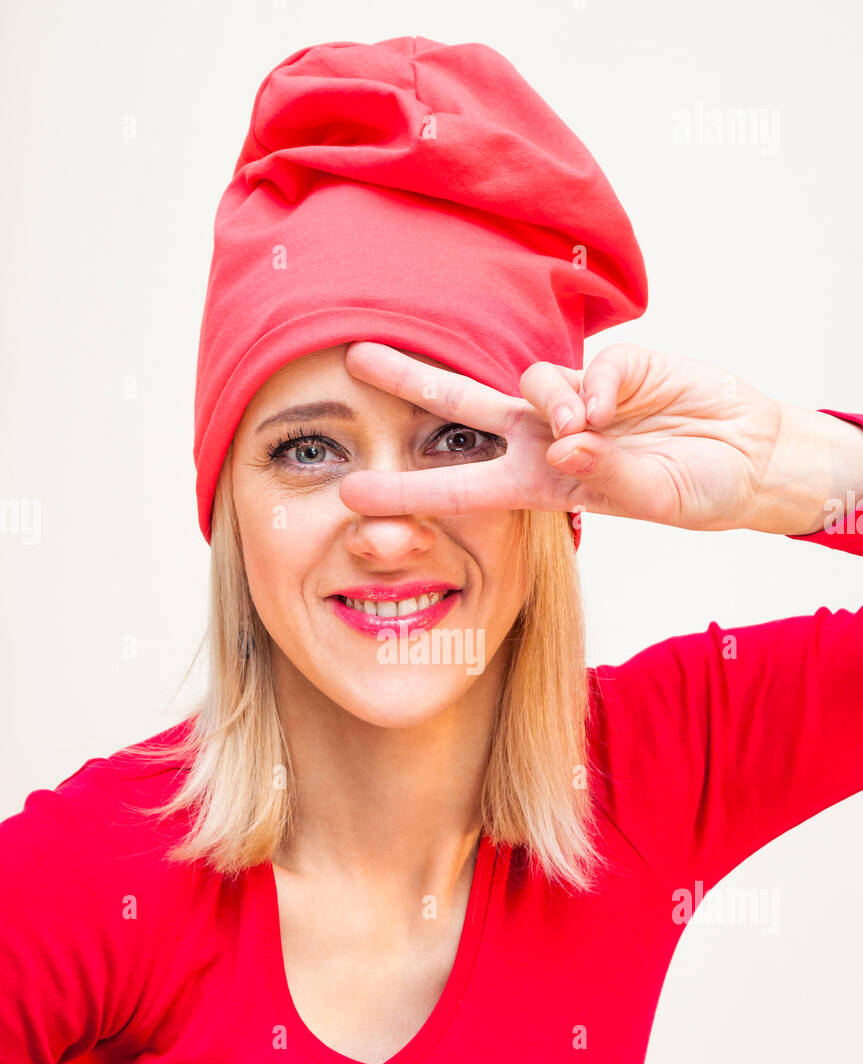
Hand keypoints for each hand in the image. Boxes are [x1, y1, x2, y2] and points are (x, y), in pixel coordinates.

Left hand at [338, 340, 787, 531]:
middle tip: (353, 357)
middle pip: (461, 405)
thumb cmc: (695, 490)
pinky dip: (595, 385)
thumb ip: (607, 473)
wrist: (752, 458)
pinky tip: (615, 404)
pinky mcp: (617, 365)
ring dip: (549, 400)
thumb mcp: (651, 498)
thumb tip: (566, 438)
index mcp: (539, 484)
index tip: (352, 492)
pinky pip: (588, 366)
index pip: (459, 486)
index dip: (406, 488)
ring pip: (528, 380)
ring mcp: (578, 399)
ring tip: (588, 426)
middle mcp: (546, 438)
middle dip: (410, 378)